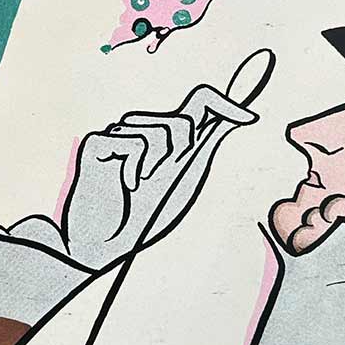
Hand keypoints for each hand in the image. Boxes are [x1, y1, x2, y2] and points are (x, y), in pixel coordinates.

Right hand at [3, 80, 258, 272]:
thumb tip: (235, 115)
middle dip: (184, 149)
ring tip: (142, 183)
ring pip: (159, 129)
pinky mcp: (97, 143)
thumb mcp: (184, 176)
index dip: (225, 104)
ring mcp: (116, 134)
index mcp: (165, 136)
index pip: (199, 103)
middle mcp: (141, 129)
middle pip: (183, 117)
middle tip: (163, 177)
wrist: (106, 242)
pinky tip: (126, 186)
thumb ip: (204, 143)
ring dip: (159, 162)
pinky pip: (135, 142)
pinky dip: (136, 169)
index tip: (247, 117)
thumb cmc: (142, 213)